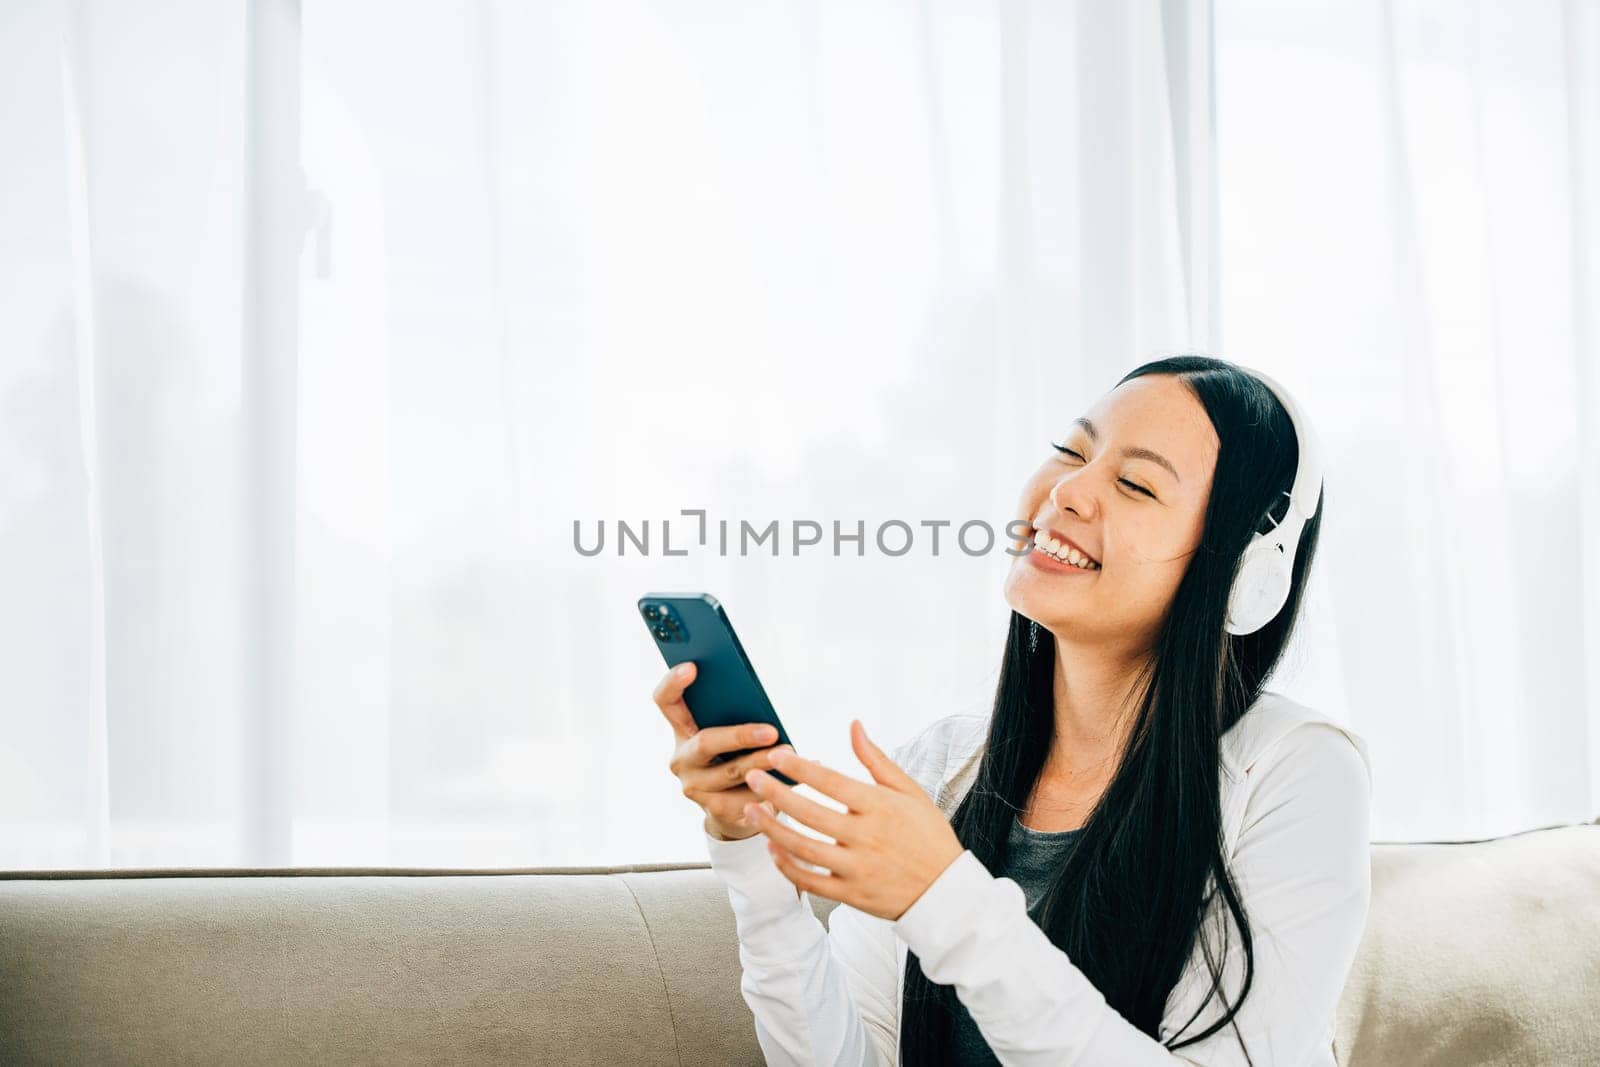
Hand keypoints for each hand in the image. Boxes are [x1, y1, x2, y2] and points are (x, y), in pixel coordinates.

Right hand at [654, 661, 791, 840]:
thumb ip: (734, 714)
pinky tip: (795, 777)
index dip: (673, 683)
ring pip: (731, 772)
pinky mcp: (715, 811)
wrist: (733, 809)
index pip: (665, 701)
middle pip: (706, 742)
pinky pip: (747, 798)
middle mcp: (681, 759)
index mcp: (681, 730)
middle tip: (772, 731)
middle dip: (740, 736)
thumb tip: (759, 700)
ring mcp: (695, 787)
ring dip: (763, 762)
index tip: (692, 666)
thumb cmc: (734, 756)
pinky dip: (774, 787)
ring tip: (789, 753)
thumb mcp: (730, 733)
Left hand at [741, 719, 965, 920]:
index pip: (831, 783)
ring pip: (803, 848)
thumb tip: (853, 725)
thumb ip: (876, 760)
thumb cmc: (929, 834)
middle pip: (810, 813)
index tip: (776, 755)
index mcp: (880, 807)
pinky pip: (810, 881)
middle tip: (751, 776)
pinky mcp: (851, 895)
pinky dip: (787, 866)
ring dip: (772, 829)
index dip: (800, 767)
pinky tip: (772, 848)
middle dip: (775, 793)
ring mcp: (857, 868)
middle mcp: (866, 837)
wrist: (947, 891)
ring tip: (750, 810)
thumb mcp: (909, 791)